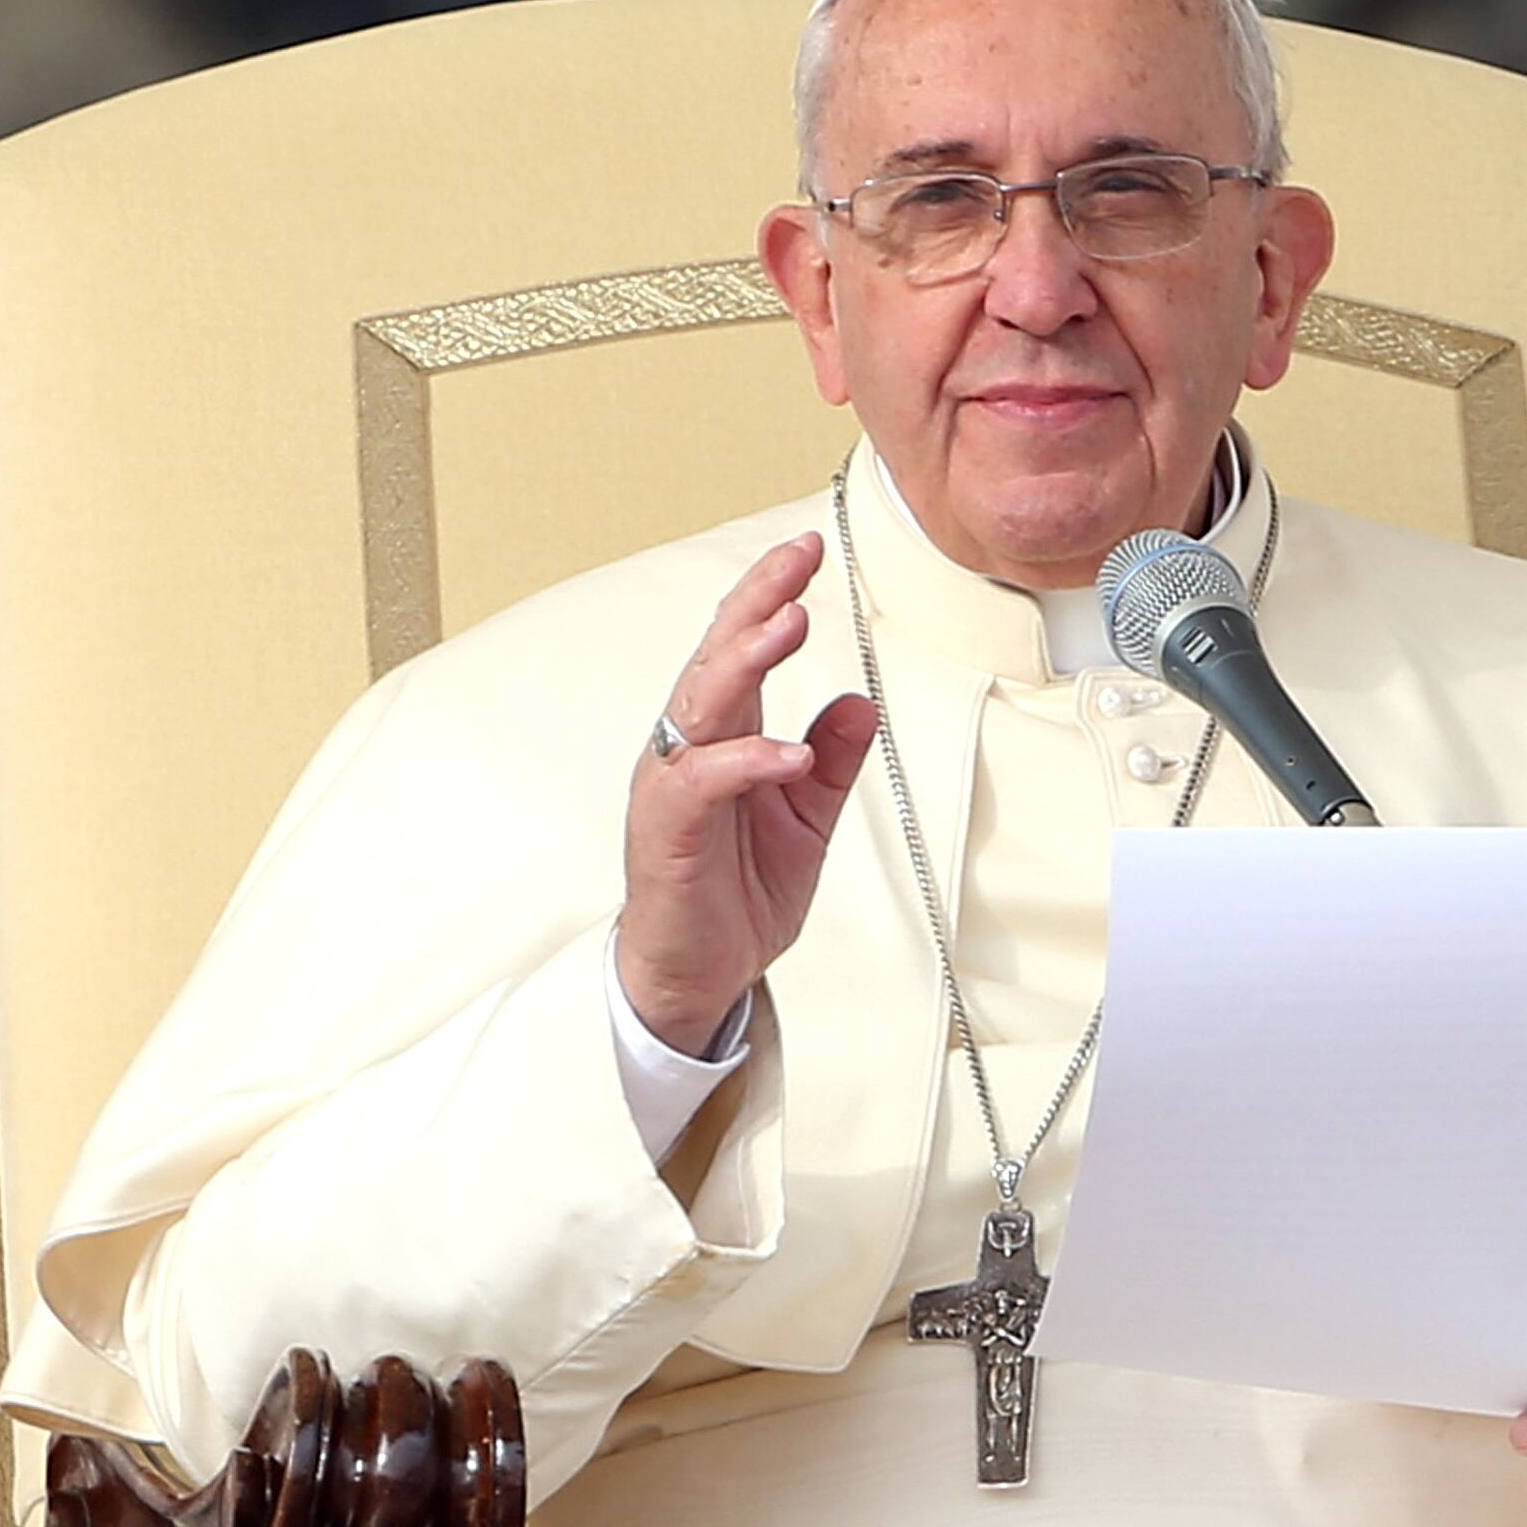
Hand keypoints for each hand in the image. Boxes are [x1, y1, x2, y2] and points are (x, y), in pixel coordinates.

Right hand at [617, 532, 876, 1053]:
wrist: (699, 975)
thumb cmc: (737, 893)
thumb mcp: (807, 819)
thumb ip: (831, 760)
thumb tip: (860, 700)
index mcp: (723, 734)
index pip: (742, 647)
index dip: (771, 596)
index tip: (809, 550)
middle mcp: (689, 746)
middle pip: (717, 654)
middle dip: (758, 599)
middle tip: (798, 558)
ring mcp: (672, 784)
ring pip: (702, 702)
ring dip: (747, 659)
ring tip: (791, 621)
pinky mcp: (665, 830)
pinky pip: (703, 782)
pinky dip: (747, 761)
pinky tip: (789, 752)